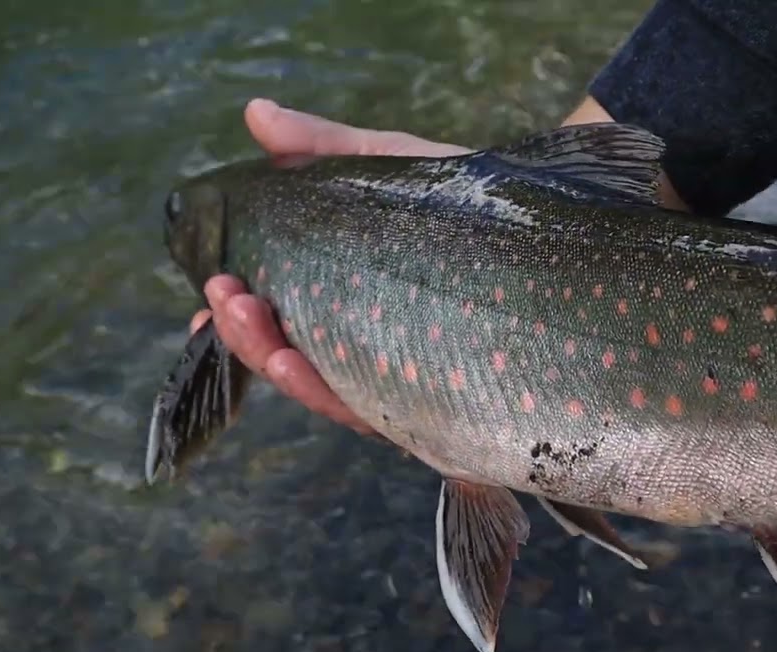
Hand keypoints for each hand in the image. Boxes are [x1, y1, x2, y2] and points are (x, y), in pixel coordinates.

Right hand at [188, 97, 682, 433]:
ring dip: (285, 365)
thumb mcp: (395, 168)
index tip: (210, 288)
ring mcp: (415, 381)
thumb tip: (254, 114)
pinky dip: (341, 393)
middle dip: (253, 338)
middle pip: (302, 361)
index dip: (242, 317)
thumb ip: (327, 150)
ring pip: (335, 392)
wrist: (566, 227)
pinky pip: (389, 410)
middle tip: (227, 299)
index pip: (288, 321)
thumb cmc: (475, 202)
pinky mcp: (454, 405)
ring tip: (256, 327)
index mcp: (354, 304)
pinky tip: (307, 365)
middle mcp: (379, 350)